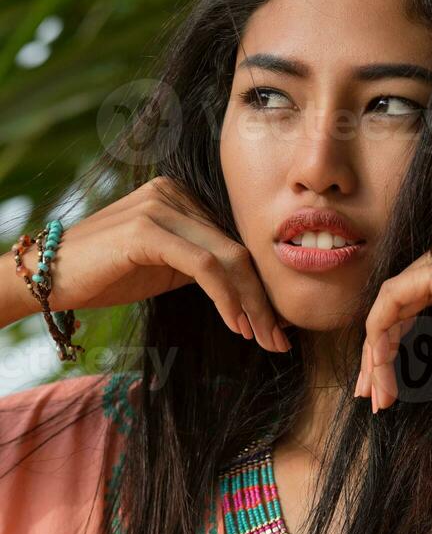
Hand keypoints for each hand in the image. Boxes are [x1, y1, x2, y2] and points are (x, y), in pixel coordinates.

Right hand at [14, 175, 290, 352]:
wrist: (49, 275)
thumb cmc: (108, 275)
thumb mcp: (167, 267)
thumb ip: (205, 268)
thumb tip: (254, 298)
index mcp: (182, 197)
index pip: (235, 243)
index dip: (261, 286)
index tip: (278, 325)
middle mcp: (174, 193)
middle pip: (237, 249)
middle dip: (263, 300)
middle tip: (280, 340)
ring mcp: (160, 206)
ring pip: (227, 258)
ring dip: (251, 305)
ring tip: (264, 339)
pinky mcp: (147, 229)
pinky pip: (203, 265)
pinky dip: (225, 297)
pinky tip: (236, 324)